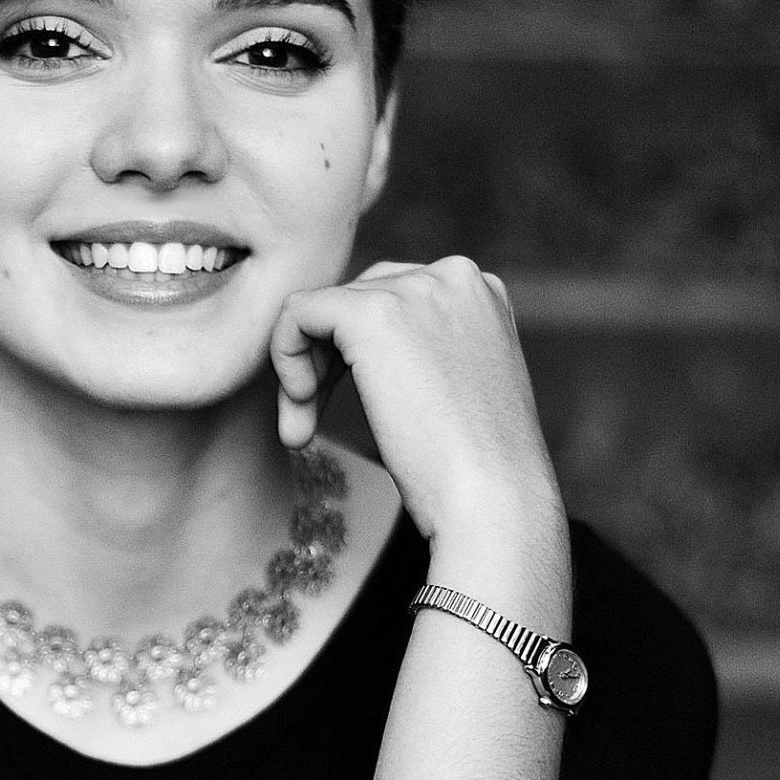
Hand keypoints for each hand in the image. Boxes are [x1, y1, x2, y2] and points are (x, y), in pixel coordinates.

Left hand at [269, 256, 562, 545]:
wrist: (494, 503)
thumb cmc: (476, 470)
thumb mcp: (456, 387)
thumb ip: (420, 351)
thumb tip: (353, 347)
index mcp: (478, 292)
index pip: (391, 299)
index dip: (354, 354)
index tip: (342, 409)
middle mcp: (452, 276)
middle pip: (354, 301)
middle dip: (325, 361)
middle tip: (309, 421)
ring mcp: (414, 288)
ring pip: (322, 309)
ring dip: (302, 369)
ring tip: (301, 429)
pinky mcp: (371, 313)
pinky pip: (297, 313)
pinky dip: (284, 356)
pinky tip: (300, 407)